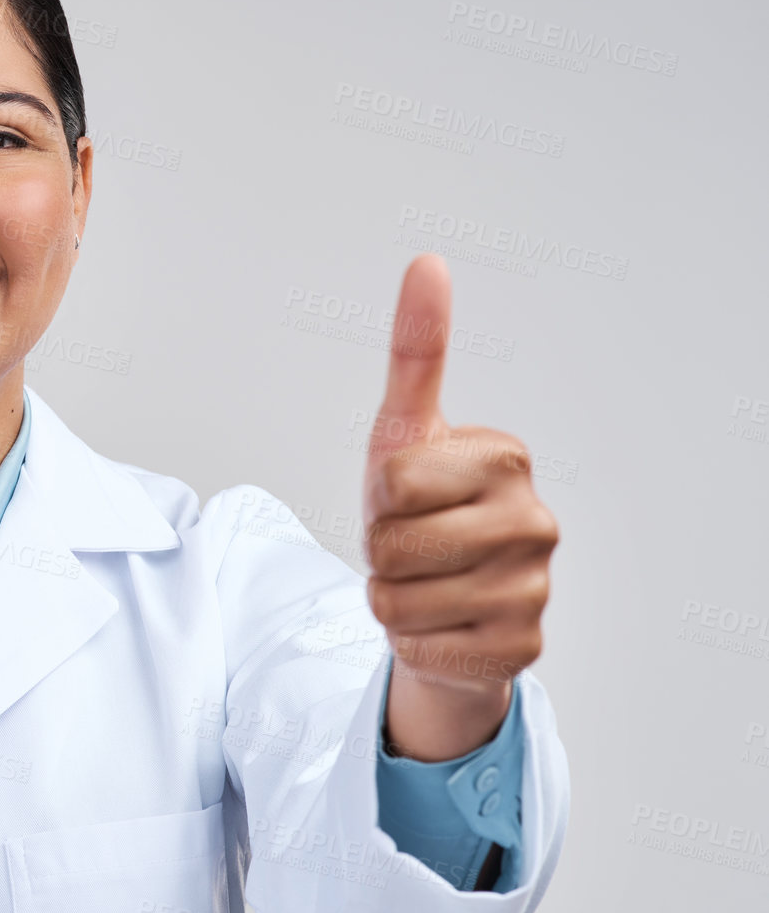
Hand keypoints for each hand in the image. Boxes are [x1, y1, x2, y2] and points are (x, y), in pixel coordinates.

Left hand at [363, 254, 558, 760]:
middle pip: (391, 544)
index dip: (376, 498)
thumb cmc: (420, 509)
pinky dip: (414, 643)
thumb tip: (427, 263)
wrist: (443, 601)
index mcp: (505, 458)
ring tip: (423, 585)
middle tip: (410, 548)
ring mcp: (537, 588)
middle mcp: (536, 520)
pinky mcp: (521, 649)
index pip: (390, 483)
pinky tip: (443, 625)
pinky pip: (421, 648)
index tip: (403, 498)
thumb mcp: (403, 431)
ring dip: (391, 600)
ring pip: (397, 602)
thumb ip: (415, 351)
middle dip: (380, 552)